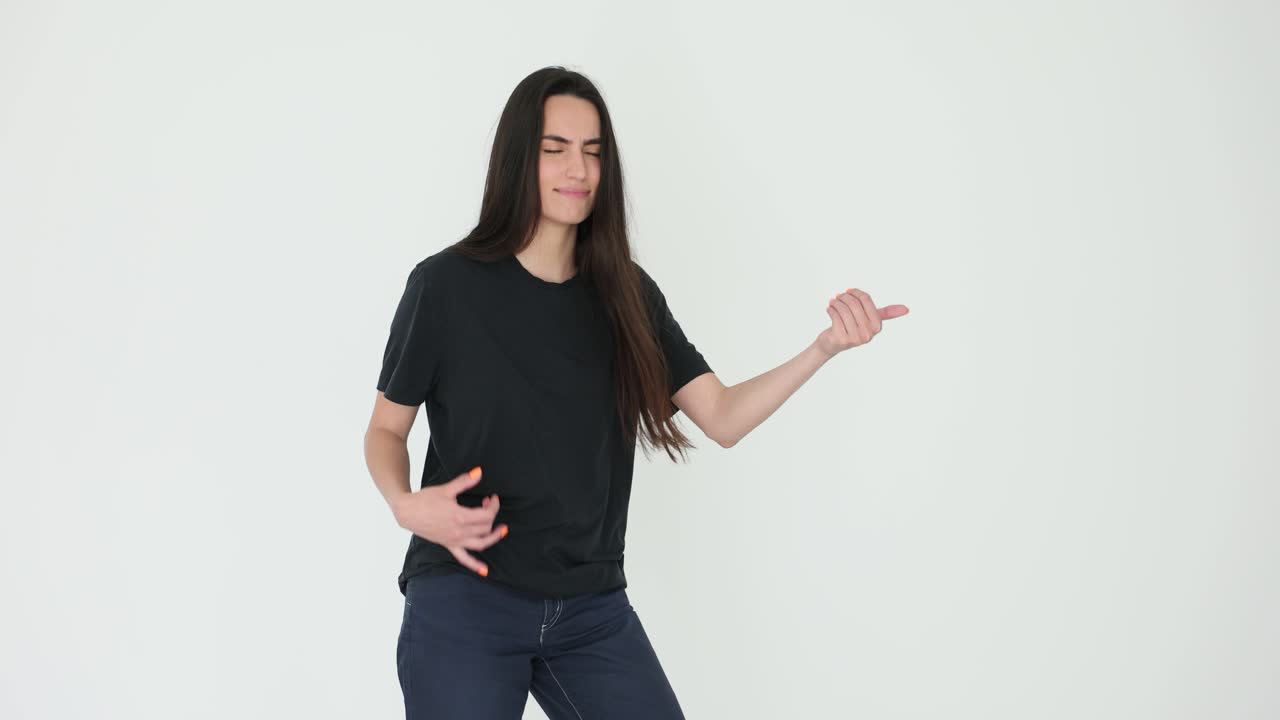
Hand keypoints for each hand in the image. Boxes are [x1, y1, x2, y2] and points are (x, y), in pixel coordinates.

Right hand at [392, 466, 507, 576]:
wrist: (407, 512)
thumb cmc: (425, 499)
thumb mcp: (446, 489)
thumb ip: (465, 481)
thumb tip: (479, 472)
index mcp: (460, 516)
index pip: (486, 514)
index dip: (493, 506)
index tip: (492, 498)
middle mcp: (459, 531)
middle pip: (485, 527)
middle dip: (491, 515)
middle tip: (487, 504)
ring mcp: (454, 540)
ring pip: (481, 544)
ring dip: (493, 538)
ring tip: (502, 531)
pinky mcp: (449, 545)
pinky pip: (464, 559)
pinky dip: (475, 565)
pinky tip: (485, 571)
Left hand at [816, 288, 908, 357]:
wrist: (833, 343)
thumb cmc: (852, 328)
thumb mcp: (870, 320)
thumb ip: (887, 313)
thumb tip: (907, 309)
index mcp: (877, 326)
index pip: (866, 299)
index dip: (856, 293)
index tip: (849, 291)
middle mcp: (868, 333)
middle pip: (854, 304)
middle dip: (844, 297)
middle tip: (838, 297)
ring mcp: (855, 338)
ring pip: (844, 310)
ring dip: (836, 302)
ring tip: (833, 302)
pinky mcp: (843, 339)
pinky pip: (836, 317)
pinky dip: (831, 309)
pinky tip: (830, 309)